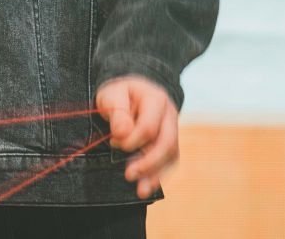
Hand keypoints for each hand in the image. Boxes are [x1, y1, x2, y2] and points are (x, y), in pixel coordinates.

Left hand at [95, 75, 178, 197]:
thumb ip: (117, 111)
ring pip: (171, 155)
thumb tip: (123, 133)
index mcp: (156, 99)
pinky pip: (170, 162)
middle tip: (129, 175)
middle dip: (148, 162)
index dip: (131, 140)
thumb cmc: (119, 95)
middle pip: (167, 143)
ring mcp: (172, 129)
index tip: (113, 143)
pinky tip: (147, 186)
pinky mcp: (170, 143)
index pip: (149, 127)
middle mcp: (169, 115)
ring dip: (155, 173)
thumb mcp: (111, 95)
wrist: (129, 94)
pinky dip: (159, 175)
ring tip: (140, 190)